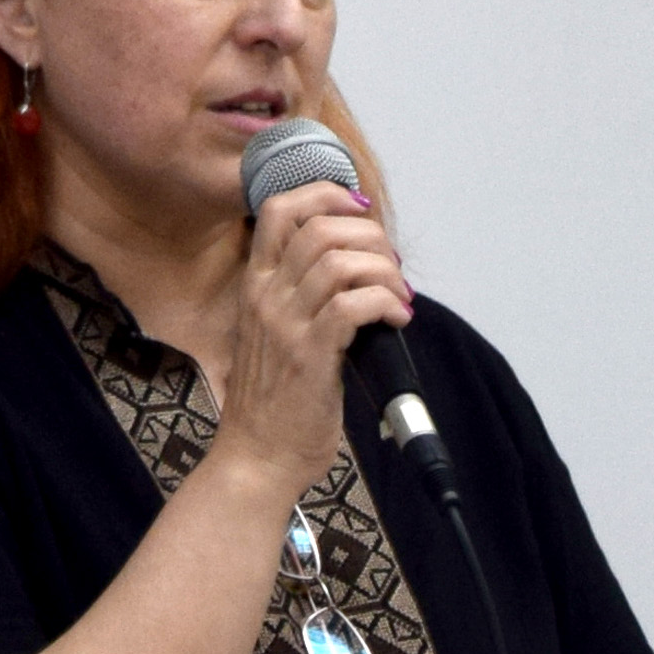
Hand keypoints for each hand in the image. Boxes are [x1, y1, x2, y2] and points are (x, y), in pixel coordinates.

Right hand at [205, 176, 407, 491]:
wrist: (256, 459)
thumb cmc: (273, 403)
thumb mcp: (273, 335)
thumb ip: (299, 298)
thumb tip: (353, 269)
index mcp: (255, 286)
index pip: (279, 209)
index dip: (326, 194)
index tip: (360, 211)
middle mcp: (265, 296)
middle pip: (320, 226)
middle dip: (370, 235)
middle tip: (392, 267)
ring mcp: (285, 325)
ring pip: (340, 261)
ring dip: (384, 271)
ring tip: (398, 297)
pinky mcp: (310, 355)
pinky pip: (353, 304)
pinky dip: (385, 303)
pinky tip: (396, 320)